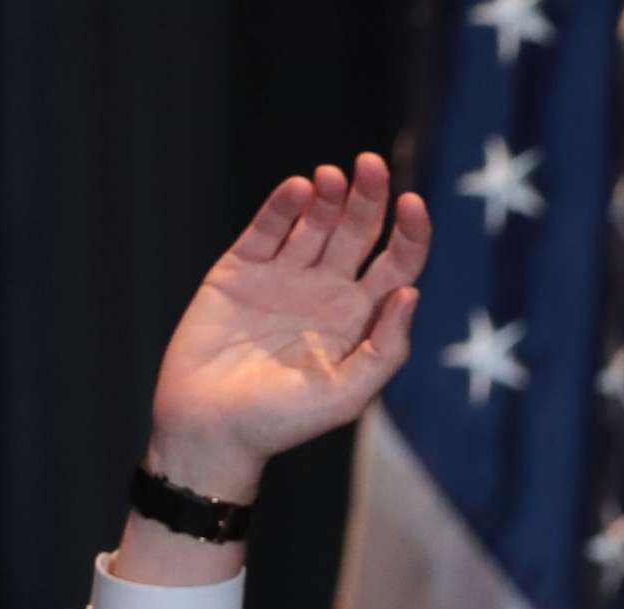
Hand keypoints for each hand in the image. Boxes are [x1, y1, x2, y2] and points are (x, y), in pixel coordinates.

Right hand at [145, 152, 431, 499]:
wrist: (211, 428)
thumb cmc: (282, 421)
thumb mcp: (347, 395)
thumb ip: (385, 349)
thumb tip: (412, 294)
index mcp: (360, 320)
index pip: (397, 265)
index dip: (410, 234)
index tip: (412, 204)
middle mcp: (327, 292)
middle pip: (358, 233)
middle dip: (369, 198)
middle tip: (371, 166)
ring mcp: (284, 278)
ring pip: (314, 223)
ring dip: (329, 197)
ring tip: (333, 178)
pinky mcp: (240, 271)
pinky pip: (266, 230)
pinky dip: (282, 206)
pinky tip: (299, 189)